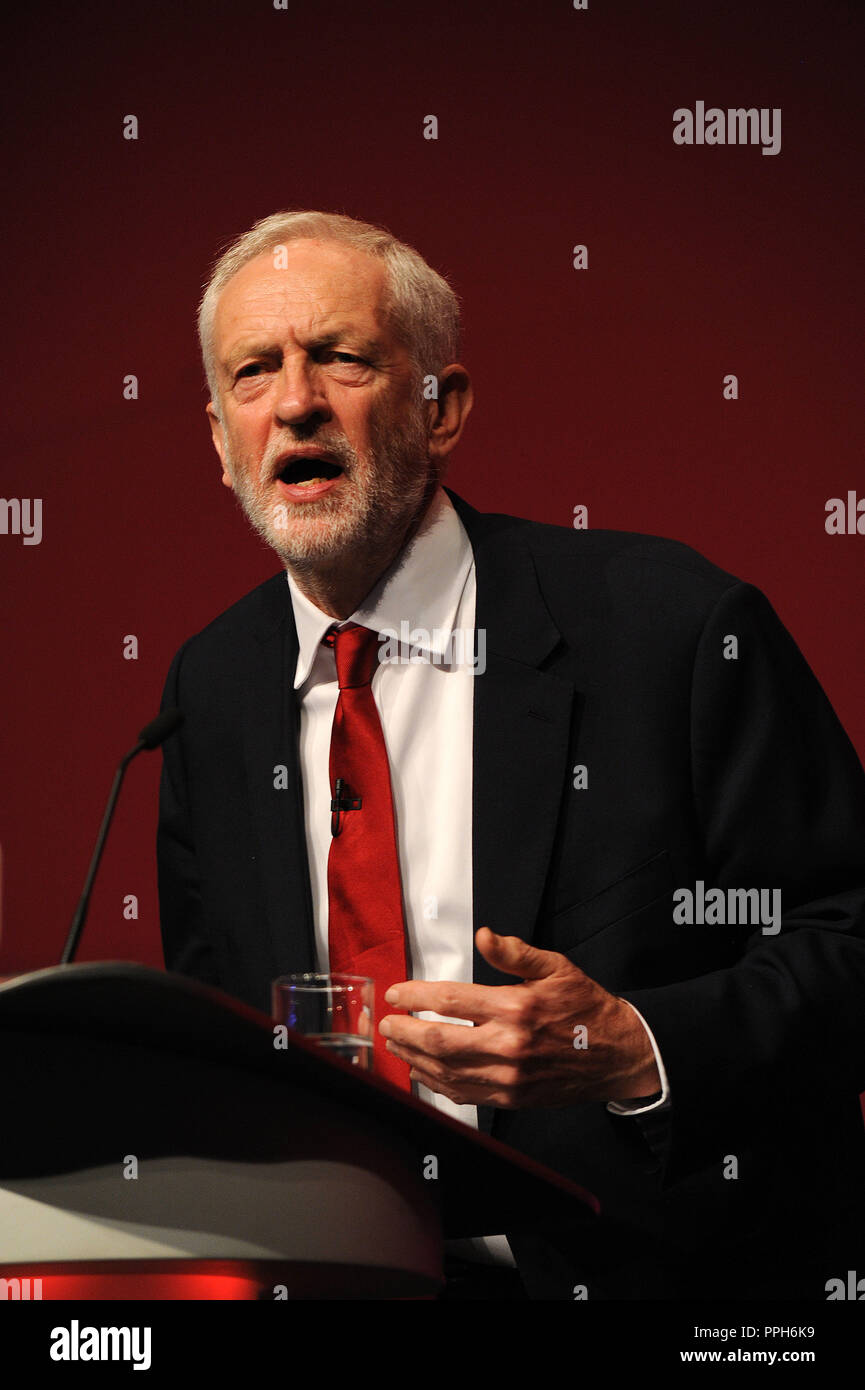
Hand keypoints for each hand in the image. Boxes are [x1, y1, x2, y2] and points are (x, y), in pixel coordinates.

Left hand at [379, 927, 660, 1107]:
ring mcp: (510, 1076)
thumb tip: (484, 936)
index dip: (416, 997)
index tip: (395, 994)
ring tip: (395, 1045)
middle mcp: (510, 1045)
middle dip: (405, 1032)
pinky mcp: (512, 1097)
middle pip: (440, 1041)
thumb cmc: (586, 1007)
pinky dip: (437, 1084)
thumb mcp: (557, 968)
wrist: (618, 1054)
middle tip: (385, 1023)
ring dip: (414, 1058)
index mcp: (517, 1007)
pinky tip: (422, 1072)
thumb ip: (516, 953)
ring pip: (447, 1072)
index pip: (451, 1001)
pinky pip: (465, 1094)